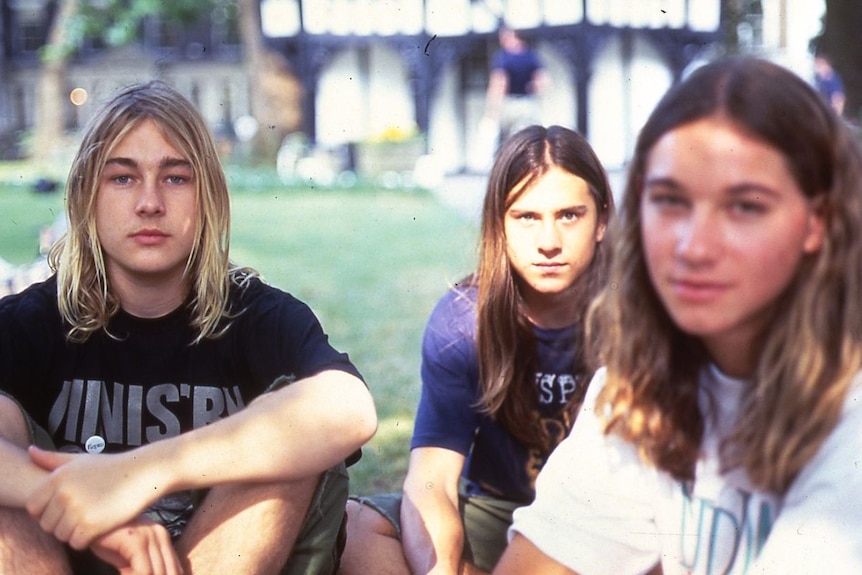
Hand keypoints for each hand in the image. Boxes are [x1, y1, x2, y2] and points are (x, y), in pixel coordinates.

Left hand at [26, 446, 162, 549]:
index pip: (33, 507)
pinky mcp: (92, 524)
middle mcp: (63, 494)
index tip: (65, 509)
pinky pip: (77, 543)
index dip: (47, 511)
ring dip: (75, 533)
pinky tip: (100, 527)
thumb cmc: (113, 467)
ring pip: (61, 536)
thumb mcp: (82, 459)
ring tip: (92, 520)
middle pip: (47, 525)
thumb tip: (30, 451)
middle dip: (62, 524)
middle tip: (83, 515)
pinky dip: (87, 540)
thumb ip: (53, 459)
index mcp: (57, 478)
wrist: (144, 473)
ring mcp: (77, 510)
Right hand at [91, 516, 183, 574]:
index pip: (175, 568)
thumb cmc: (104, 537)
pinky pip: (144, 571)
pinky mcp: (136, 540)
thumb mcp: (126, 556)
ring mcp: (149, 535)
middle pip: (170, 572)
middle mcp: (160, 534)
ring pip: (159, 573)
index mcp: (162, 537)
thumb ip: (139, 568)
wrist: (87, 518)